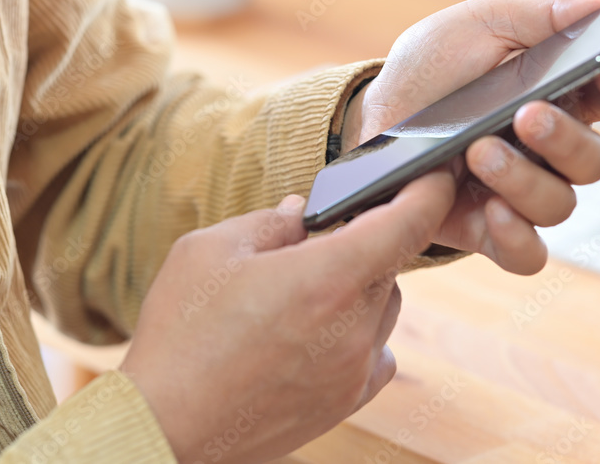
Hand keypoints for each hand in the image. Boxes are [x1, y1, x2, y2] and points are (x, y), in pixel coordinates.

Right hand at [121, 170, 455, 463]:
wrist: (165, 424)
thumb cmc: (180, 334)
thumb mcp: (208, 251)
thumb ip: (269, 224)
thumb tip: (302, 213)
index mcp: (325, 278)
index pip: (408, 223)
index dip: (429, 190)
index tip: (434, 174)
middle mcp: (353, 327)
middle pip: (389, 264)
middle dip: (360, 243)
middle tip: (309, 246)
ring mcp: (353, 369)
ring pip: (382, 307)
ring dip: (357, 289)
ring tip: (297, 296)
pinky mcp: (345, 402)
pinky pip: (376, 353)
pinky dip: (358, 334)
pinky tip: (313, 333)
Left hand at [342, 0, 599, 274]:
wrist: (373, 114)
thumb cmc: (432, 66)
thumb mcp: (479, 25)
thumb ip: (546, 16)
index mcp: (566, 92)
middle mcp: (554, 148)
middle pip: (597, 160)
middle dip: (565, 138)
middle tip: (527, 114)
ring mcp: (523, 191)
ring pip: (561, 204)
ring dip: (524, 179)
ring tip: (478, 151)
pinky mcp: (489, 229)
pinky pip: (527, 254)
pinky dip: (517, 236)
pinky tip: (492, 209)